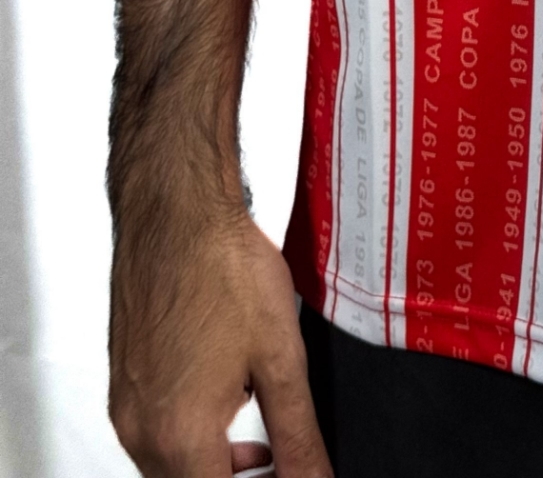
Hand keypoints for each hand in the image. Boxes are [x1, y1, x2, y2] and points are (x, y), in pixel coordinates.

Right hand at [109, 206, 331, 477]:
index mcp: (180, 436)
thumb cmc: (223, 269)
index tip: (285, 471)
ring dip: (211, 464)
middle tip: (278, 461)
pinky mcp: (122, 383)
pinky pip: (153, 434)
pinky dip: (189, 436)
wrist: (177, 213)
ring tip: (257, 438)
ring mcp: (126, 407)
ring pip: (168, 466)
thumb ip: (297, 436)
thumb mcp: (281, 359)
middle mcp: (141, 430)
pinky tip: (225, 400)